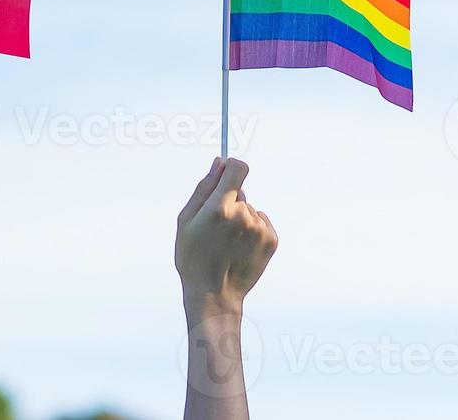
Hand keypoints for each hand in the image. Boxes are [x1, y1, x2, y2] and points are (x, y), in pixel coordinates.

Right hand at [175, 157, 277, 317]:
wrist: (213, 296)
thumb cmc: (193, 257)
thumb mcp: (186, 220)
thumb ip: (204, 188)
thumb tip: (219, 162)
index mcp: (219, 208)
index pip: (237, 168)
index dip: (230, 168)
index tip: (224, 175)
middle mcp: (243, 216)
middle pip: (240, 192)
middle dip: (228, 201)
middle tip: (216, 227)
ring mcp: (260, 229)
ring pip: (249, 209)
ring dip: (240, 218)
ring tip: (227, 242)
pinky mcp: (272, 240)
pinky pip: (261, 222)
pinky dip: (252, 230)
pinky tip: (240, 247)